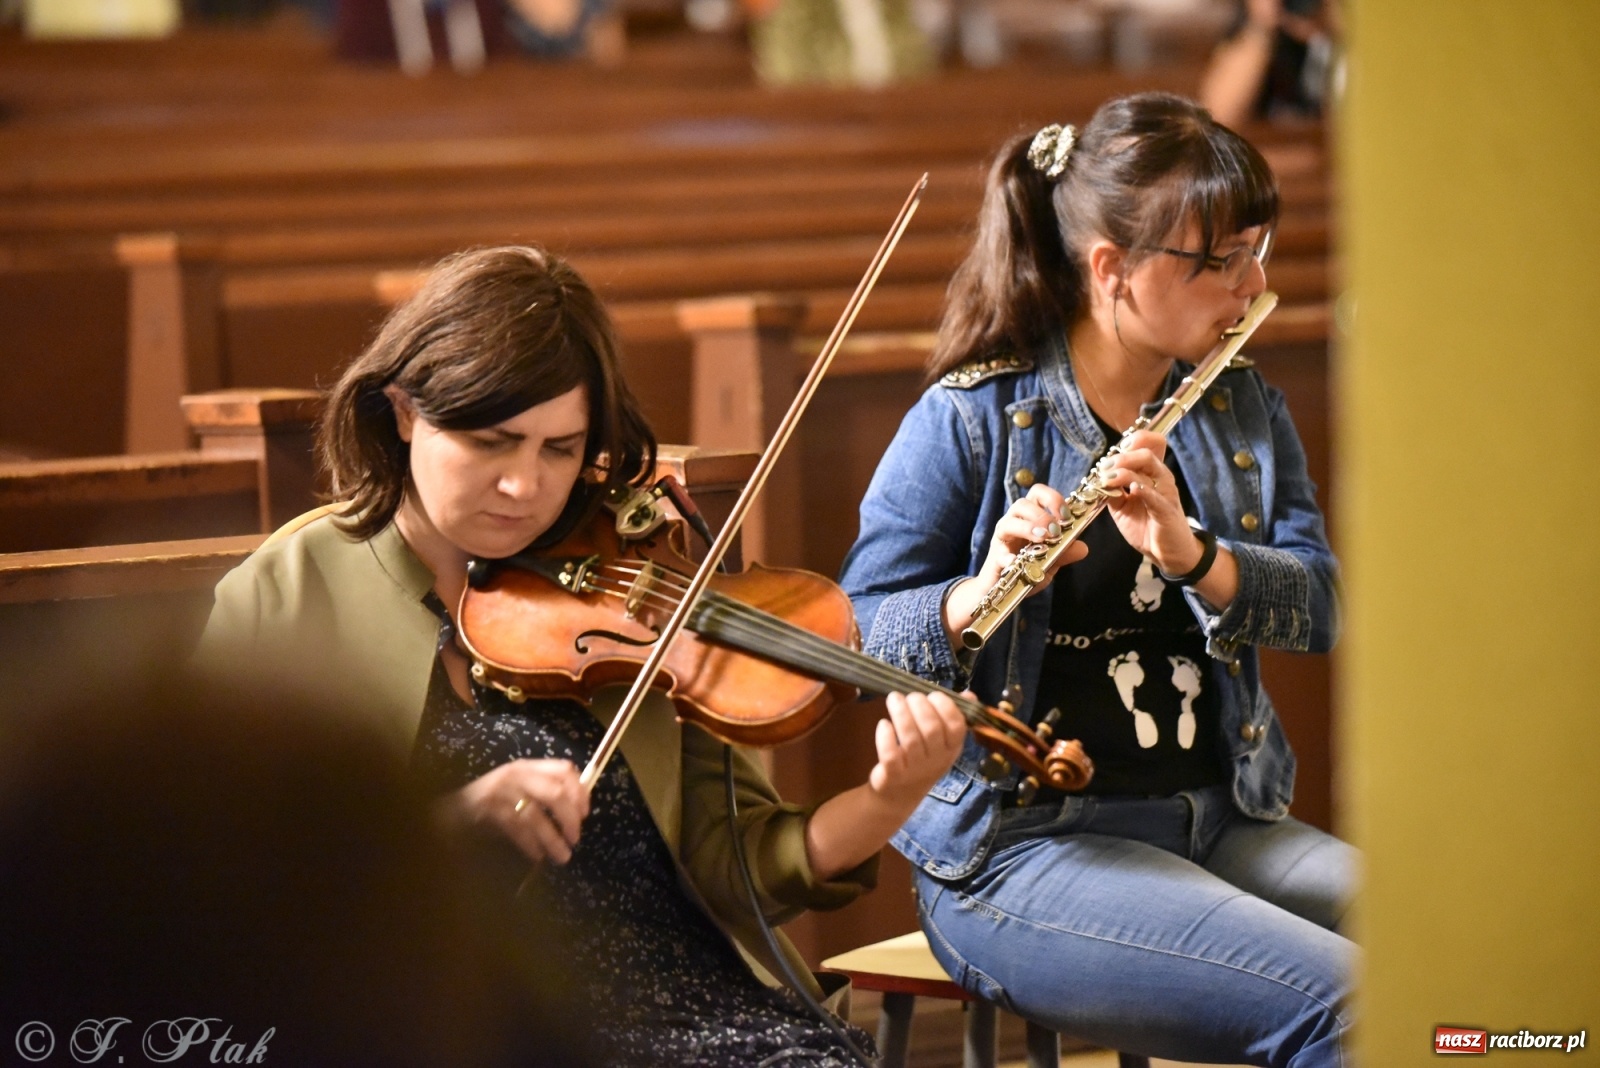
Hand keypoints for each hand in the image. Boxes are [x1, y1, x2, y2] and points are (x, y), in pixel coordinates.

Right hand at [446, 758, 589, 864]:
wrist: (450, 812)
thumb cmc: (490, 804)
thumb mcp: (520, 791)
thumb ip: (544, 795)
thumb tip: (577, 813)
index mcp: (528, 767)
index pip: (564, 769)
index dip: (580, 791)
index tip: (586, 814)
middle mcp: (517, 774)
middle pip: (555, 793)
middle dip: (570, 818)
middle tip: (576, 839)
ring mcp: (501, 790)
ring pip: (536, 815)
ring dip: (553, 839)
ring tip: (562, 856)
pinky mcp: (488, 809)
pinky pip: (517, 829)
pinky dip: (530, 844)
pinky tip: (537, 855)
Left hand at [867, 691, 967, 804]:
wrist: (900, 794)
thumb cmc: (923, 759)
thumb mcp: (943, 741)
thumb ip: (954, 716)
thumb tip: (969, 694)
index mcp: (952, 748)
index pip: (956, 726)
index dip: (945, 705)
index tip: (932, 694)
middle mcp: (937, 759)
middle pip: (931, 729)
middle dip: (920, 706)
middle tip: (909, 696)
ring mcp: (915, 768)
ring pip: (910, 739)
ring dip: (901, 714)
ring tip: (893, 699)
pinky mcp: (893, 774)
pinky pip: (890, 754)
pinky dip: (886, 737)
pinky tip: (884, 724)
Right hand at [945, 484, 1089, 638]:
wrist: (1000, 591)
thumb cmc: (1025, 569)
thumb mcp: (1050, 562)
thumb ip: (1064, 553)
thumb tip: (1083, 548)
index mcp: (1029, 518)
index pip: (1038, 494)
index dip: (1052, 499)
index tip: (1065, 516)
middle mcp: (1013, 523)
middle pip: (1022, 504)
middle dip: (1041, 514)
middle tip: (1055, 531)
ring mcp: (1001, 539)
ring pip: (1009, 522)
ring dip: (1027, 528)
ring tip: (1041, 539)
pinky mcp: (994, 558)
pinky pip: (999, 554)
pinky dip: (1008, 557)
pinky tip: (1016, 562)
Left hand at [1094, 430, 1205, 576]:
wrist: (1167, 553)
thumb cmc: (1147, 526)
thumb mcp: (1122, 507)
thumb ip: (1112, 491)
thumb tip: (1098, 478)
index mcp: (1152, 473)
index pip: (1150, 443)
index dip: (1131, 441)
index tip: (1113, 451)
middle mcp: (1161, 477)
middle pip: (1146, 451)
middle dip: (1121, 456)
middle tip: (1104, 468)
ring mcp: (1166, 492)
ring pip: (1149, 467)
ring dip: (1125, 469)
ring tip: (1109, 478)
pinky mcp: (1167, 510)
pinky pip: (1155, 495)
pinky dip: (1142, 489)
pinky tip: (1132, 489)